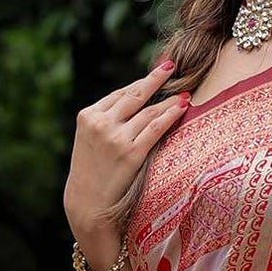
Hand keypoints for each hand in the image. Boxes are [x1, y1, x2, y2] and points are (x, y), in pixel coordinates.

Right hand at [64, 58, 190, 235]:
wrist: (87, 204)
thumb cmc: (91, 174)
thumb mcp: (89, 142)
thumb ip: (106, 122)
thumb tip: (135, 107)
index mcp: (87, 116)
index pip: (119, 95)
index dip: (140, 84)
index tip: (155, 75)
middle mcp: (101, 123)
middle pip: (134, 94)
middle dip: (155, 78)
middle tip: (171, 66)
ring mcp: (116, 138)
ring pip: (148, 111)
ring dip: (169, 100)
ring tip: (184, 93)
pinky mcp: (130, 153)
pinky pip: (156, 128)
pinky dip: (170, 115)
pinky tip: (182, 107)